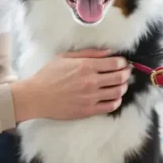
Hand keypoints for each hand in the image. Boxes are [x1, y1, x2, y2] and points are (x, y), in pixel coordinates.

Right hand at [11, 48, 131, 121]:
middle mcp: (91, 81)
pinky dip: (117, 101)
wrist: (37, 96)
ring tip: (121, 85)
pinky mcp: (88, 110)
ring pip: (118, 92)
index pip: (115, 64)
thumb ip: (89, 53)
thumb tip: (109, 52)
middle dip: (126, 74)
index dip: (123, 63)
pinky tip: (114, 98)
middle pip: (120, 77)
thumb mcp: (66, 57)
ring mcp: (91, 97)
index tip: (123, 63)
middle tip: (126, 73)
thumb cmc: (49, 75)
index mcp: (86, 66)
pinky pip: (110, 106)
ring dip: (123, 87)